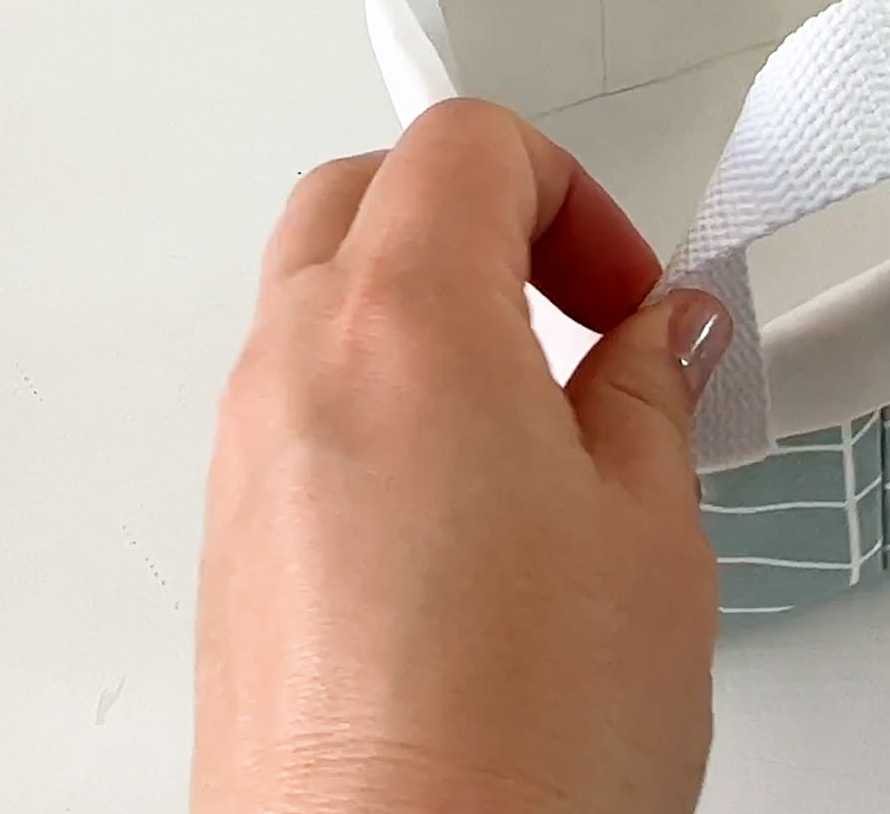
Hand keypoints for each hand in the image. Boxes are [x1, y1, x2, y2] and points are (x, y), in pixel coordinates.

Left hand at [193, 101, 730, 813]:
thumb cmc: (521, 740)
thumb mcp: (650, 535)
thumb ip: (650, 400)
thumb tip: (655, 342)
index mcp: (408, 326)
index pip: (464, 148)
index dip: (569, 193)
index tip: (626, 294)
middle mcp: (297, 372)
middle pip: (364, 196)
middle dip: (482, 219)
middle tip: (575, 312)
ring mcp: (247, 459)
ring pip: (319, 297)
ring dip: (427, 309)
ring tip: (537, 418)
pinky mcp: (235, 543)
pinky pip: (298, 404)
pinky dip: (381, 394)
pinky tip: (472, 504)